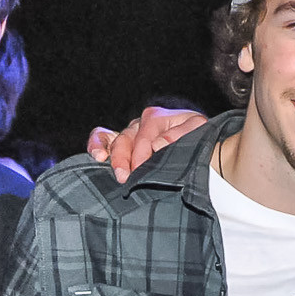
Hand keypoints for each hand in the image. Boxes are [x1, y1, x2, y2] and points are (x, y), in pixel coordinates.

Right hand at [85, 107, 207, 181]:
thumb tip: (158, 144)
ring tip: (108, 166)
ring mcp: (129, 132)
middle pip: (126, 139)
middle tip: (125, 178)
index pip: (144, 138)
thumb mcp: (197, 129)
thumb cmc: (196, 136)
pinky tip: (98, 157)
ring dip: (111, 155)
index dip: (142, 156)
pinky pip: (103, 137)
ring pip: (113, 139)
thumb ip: (180, 135)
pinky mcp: (121, 141)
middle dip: (124, 159)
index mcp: (156, 117)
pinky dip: (97, 144)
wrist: (197, 143)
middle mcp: (140, 123)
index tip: (143, 174)